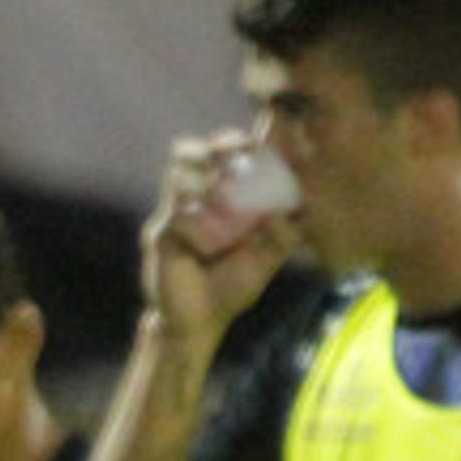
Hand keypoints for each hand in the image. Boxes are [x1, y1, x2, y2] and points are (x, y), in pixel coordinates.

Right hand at [144, 128, 293, 352]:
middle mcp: (190, 199)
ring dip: (206, 181)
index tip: (258, 136)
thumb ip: (286, 233)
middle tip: (240, 151)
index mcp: (217, 197)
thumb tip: (301, 206)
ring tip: (224, 198)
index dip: (234, 139)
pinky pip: (176, 216)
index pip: (220, 155)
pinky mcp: (159, 237)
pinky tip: (209, 246)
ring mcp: (171, 215)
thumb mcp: (269, 257)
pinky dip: (198, 224)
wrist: (199, 323)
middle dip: (217, 146)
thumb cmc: (232, 286)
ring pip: (179, 176)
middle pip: (189, 152)